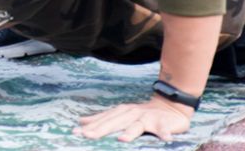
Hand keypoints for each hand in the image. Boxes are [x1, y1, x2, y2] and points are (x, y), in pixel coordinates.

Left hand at [74, 96, 192, 141]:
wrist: (169, 106)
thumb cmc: (140, 114)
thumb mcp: (120, 115)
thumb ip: (102, 119)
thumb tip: (82, 121)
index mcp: (120, 112)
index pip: (103, 120)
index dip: (90, 126)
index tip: (76, 131)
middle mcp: (131, 113)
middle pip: (115, 122)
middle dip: (101, 129)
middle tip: (88, 136)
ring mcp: (147, 117)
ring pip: (137, 125)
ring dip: (130, 132)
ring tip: (122, 139)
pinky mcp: (163, 122)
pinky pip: (163, 128)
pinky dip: (164, 133)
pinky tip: (165, 138)